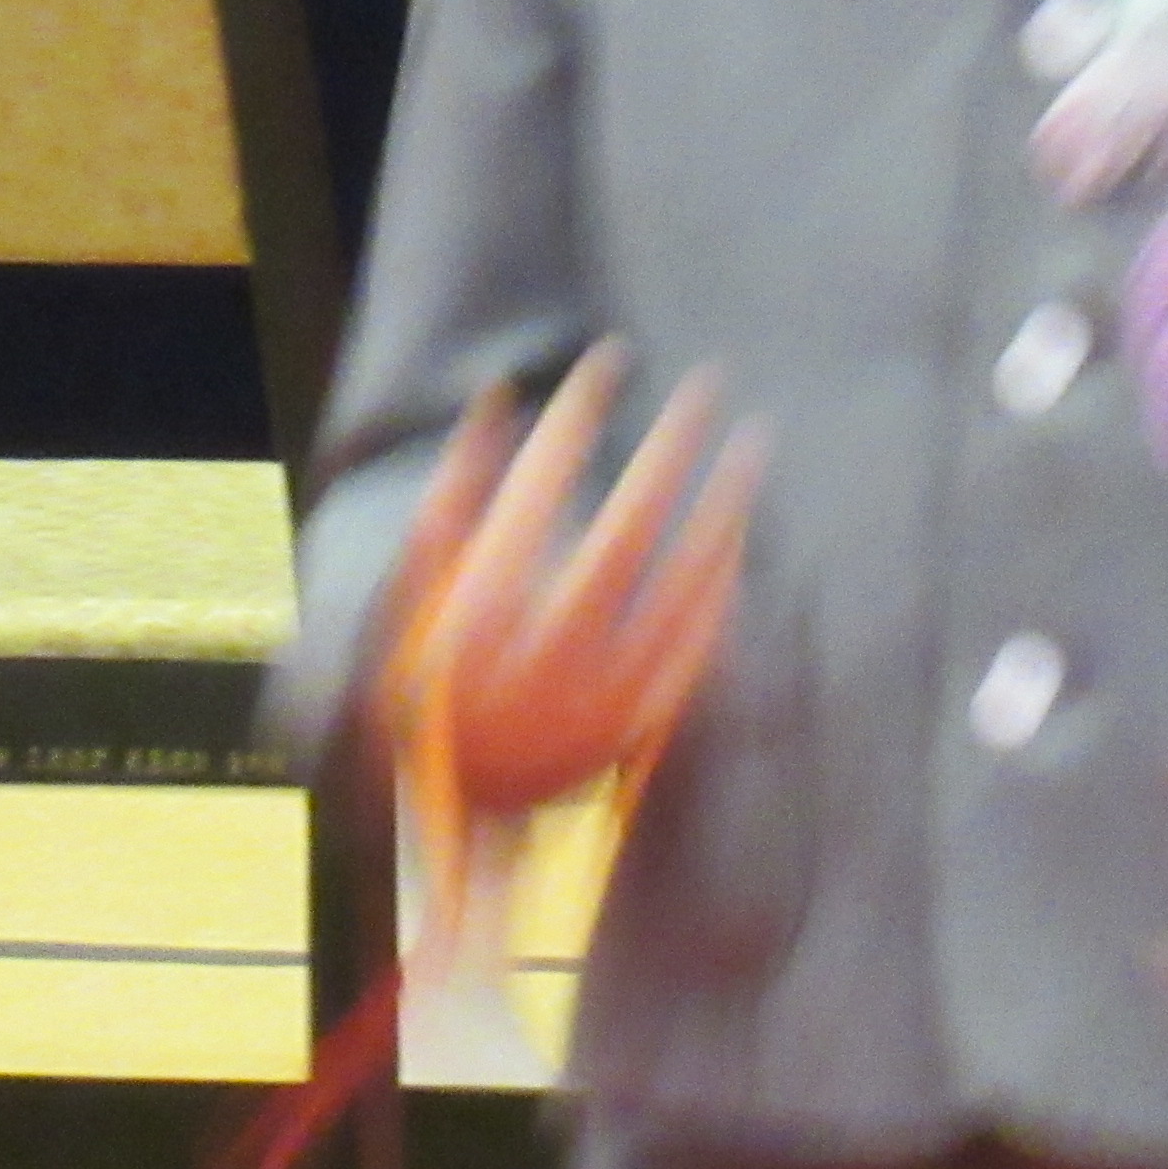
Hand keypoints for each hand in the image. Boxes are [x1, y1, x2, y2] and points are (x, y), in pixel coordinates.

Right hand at [375, 345, 761, 818]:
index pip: (537, 487)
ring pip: (682, 585)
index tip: (608, 359)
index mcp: (480, 611)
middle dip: (671, 448)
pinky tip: (741, 537)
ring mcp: (604, 690)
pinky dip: (723, 586)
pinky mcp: (641, 722)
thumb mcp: (414, 595)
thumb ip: (451, 497)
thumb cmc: (431, 688)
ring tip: (752, 443)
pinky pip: (699, 645)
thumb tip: (494, 398)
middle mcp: (548, 649)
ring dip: (723, 506)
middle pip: (628, 527)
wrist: (456, 809)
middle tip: (708, 384)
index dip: (575, 414)